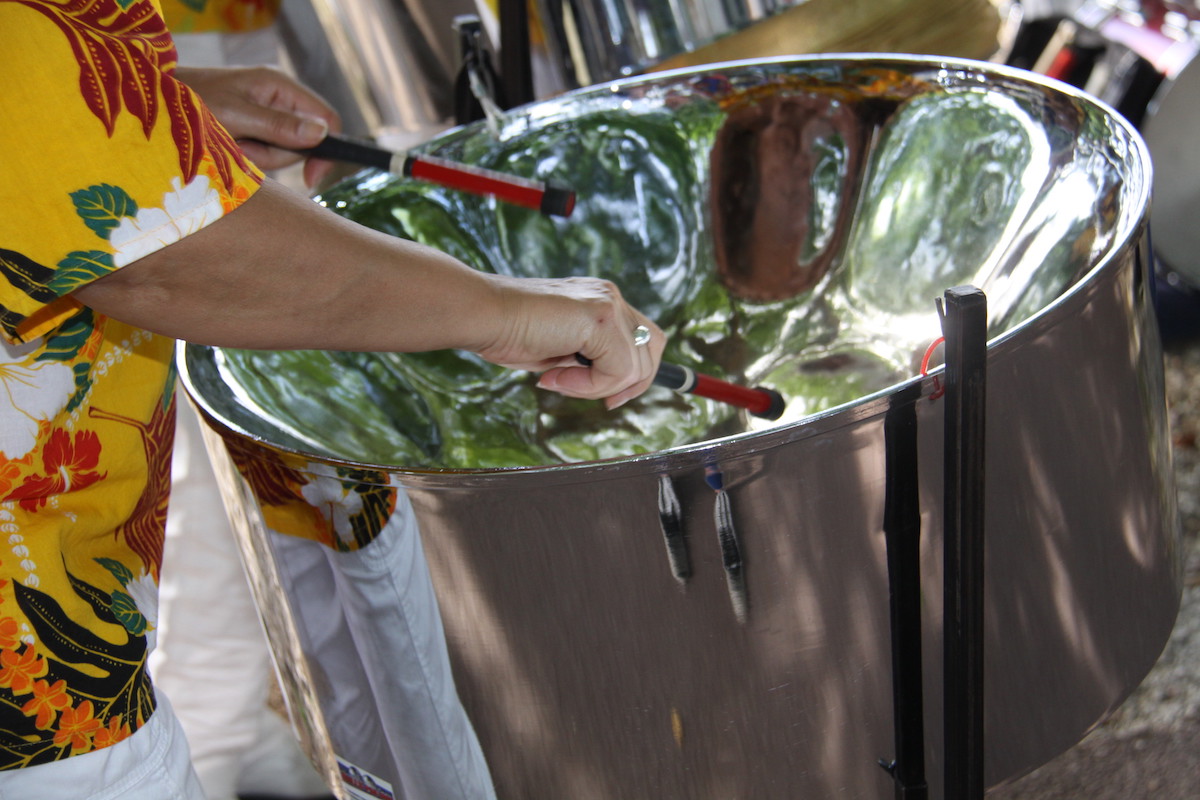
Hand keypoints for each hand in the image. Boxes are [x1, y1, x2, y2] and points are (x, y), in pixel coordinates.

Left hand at [175, 65, 340, 188]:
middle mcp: (279, 97)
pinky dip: (251, 157)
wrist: (153, 104)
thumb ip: (278, 126)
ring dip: (260, 157)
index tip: (311, 178)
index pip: (326, 119)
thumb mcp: (236, 117)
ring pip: (286, 151)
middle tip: (244, 149)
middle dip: (278, 154)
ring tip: (231, 146)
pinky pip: (268, 152)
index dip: (326, 150)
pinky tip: (231, 148)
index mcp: (279, 86)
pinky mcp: (256, 127)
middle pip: (306, 140)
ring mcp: (268, 112)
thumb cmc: (190, 104)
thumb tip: (321, 134)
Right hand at [474, 276, 663, 409]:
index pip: (644, 339)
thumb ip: (588, 360)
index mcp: (602, 300)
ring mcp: (608, 304)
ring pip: (635, 367)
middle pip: (652, 350)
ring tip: (559, 380)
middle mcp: (610, 297)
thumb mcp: (559, 350)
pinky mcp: (601, 318)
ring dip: (597, 387)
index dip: (635, 375)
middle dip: (628, 385)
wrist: (484, 315)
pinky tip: (556, 376)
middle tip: (602, 402)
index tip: (610, 399)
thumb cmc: (510, 333)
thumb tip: (613, 388)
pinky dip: (589, 385)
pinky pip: (616, 370)